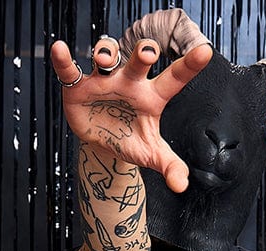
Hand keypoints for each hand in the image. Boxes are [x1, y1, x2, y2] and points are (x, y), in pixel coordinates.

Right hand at [50, 35, 212, 191]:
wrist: (104, 144)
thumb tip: (181, 185)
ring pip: (106, 56)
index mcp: (151, 96)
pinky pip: (69, 71)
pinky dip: (63, 61)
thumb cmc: (132, 141)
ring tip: (103, 62)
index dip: (189, 65)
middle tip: (147, 53)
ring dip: (105, 53)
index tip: (205, 52)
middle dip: (142, 52)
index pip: (174, 79)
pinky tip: (59, 49)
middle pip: (138, 60)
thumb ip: (171, 167)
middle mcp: (129, 82)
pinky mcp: (78, 87)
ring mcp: (104, 81)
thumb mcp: (153, 155)